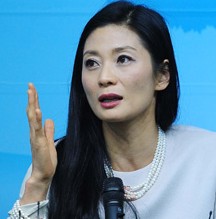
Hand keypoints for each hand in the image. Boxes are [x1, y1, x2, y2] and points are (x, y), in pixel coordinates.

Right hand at [20, 83, 56, 203]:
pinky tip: (36, 109)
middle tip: (30, 85)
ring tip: (31, 91)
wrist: (43, 174)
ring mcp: (35, 137)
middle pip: (31, 111)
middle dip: (31, 98)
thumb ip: (49, 130)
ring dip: (32, 104)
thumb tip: (49, 119)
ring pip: (32, 117)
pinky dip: (36, 119)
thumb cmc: (46, 159)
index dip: (35, 101)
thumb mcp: (50, 141)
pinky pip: (37, 129)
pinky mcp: (38, 142)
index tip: (34, 89)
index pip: (35, 113)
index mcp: (37, 131)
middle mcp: (34, 132)